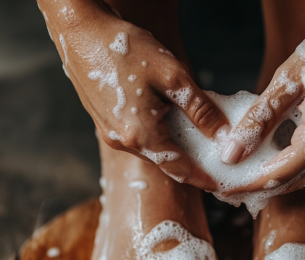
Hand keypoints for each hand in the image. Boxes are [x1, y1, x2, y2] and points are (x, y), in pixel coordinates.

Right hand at [45, 2, 228, 190]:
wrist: (80, 30)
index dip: (201, 179)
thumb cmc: (125, 48)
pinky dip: (158, 137)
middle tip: (212, 161)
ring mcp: (112, 134)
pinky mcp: (106, 124)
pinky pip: (139, 139)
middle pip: (166, 162)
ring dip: (173, 149)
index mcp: (140, 135)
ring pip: (152, 151)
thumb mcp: (173, 76)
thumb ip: (200, 110)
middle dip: (190, 163)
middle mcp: (124, 142)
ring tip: (196, 140)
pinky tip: (170, 123)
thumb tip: (224, 135)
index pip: (179, 169)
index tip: (218, 186)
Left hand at [220, 1, 304, 195]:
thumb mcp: (290, 79)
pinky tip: (280, 159)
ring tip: (250, 175)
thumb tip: (232, 152)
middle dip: (261, 187)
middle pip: (292, 182)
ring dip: (279, 178)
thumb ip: (259, 119)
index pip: (276, 176)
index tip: (223, 191)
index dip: (248, 185)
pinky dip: (297, 165)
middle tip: (232, 188)